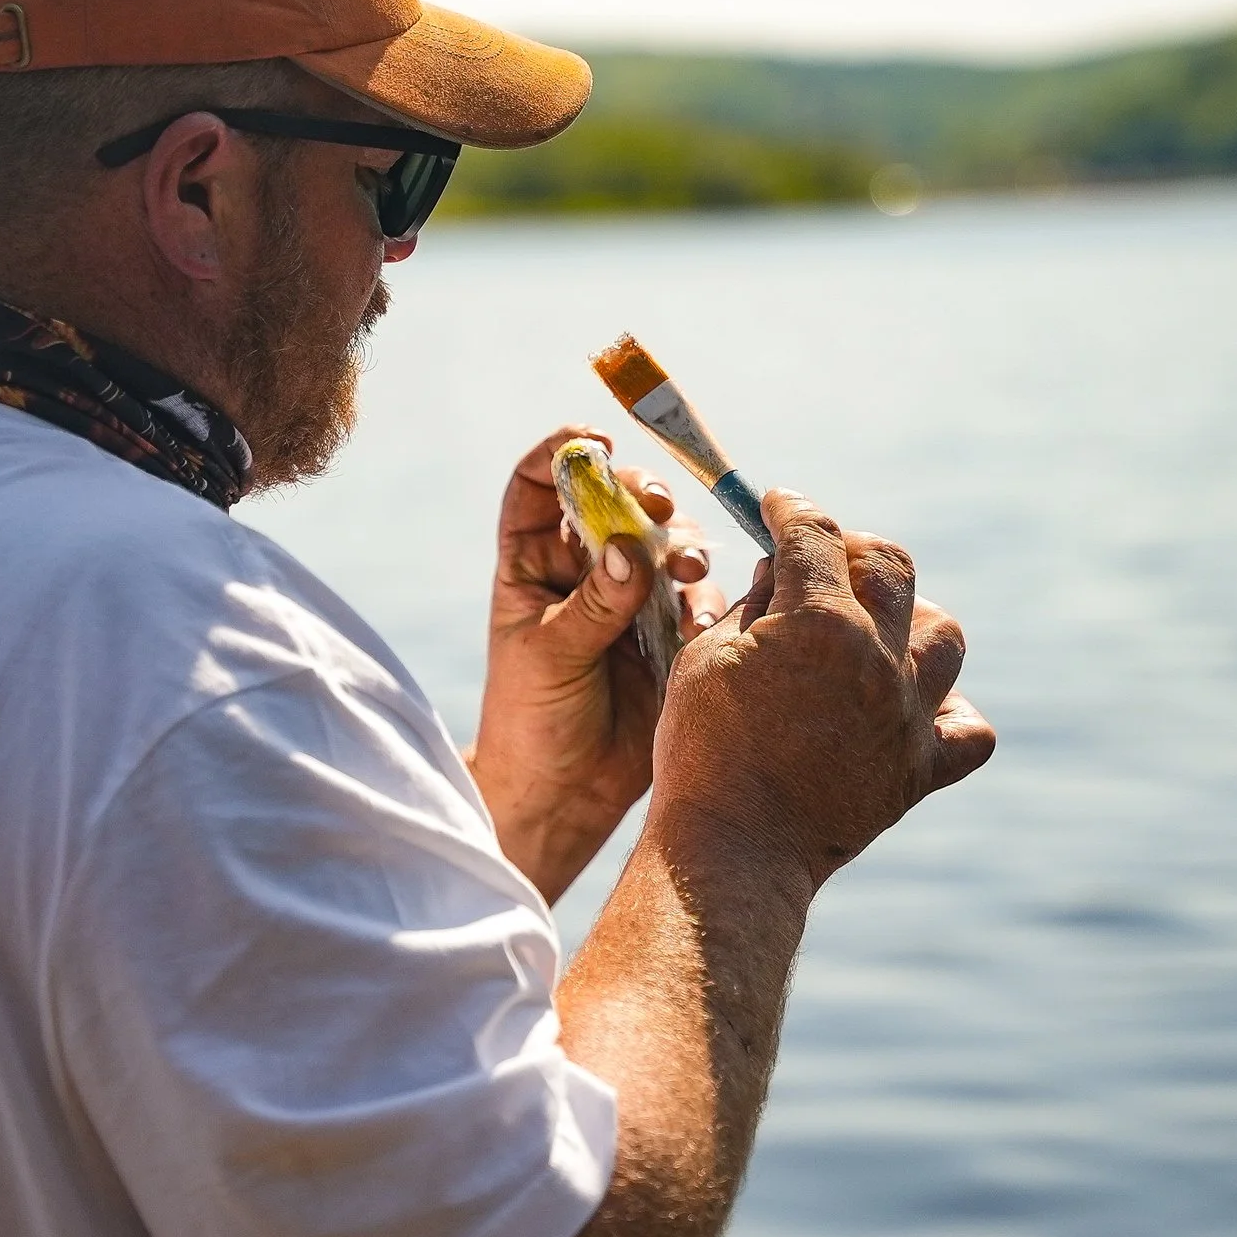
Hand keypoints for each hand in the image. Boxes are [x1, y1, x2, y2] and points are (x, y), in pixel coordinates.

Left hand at [467, 425, 724, 901]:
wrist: (565, 794)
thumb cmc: (532, 721)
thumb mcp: (549, 657)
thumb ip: (592, 602)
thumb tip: (631, 548)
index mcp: (532, 562)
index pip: (540, 485)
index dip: (565, 453)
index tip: (597, 442)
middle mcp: (584, 568)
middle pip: (618, 501)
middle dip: (644, 495)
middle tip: (660, 509)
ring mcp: (630, 596)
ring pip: (667, 543)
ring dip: (684, 546)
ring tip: (691, 573)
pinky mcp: (669, 630)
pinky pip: (697, 597)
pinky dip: (705, 601)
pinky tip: (699, 627)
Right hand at [650, 488, 994, 888]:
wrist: (733, 850)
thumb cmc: (703, 751)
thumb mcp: (705, 658)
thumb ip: (752, 604)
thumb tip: (778, 570)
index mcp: (819, 622)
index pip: (815, 534)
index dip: (793, 509)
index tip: (778, 506)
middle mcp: (878, 658)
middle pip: (892, 566)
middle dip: (854, 549)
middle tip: (821, 563)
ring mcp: (908, 714)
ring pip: (943, 634)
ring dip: (911, 619)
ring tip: (873, 632)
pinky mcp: (920, 768)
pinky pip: (969, 730)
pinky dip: (951, 711)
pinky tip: (914, 706)